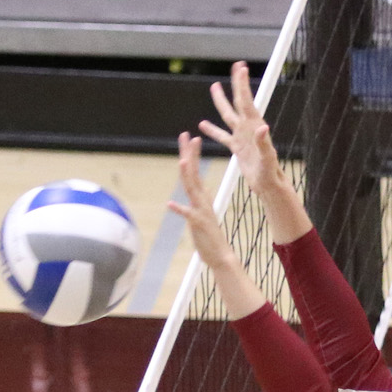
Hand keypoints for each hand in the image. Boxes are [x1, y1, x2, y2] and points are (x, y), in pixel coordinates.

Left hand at [167, 134, 237, 270]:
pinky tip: (170, 204)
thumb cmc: (210, 236)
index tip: (190, 137)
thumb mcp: (204, 212)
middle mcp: (202, 200)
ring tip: (182, 162)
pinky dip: (180, 209)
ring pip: (192, 190)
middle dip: (189, 154)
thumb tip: (203, 188)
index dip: (191, 154)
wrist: (221, 256)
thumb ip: (202, 199)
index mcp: (202, 197)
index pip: (195, 171)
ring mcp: (201, 211)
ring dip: (187, 176)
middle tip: (186, 136)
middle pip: (193, 174)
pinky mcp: (199, 224)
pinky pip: (188, 215)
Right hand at [199, 61, 282, 195]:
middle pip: (238, 101)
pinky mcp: (236, 147)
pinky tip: (202, 124)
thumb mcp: (267, 158)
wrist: (267, 185)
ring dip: (221, 101)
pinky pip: (222, 136)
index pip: (245, 101)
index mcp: (254, 126)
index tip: (240, 67)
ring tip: (214, 86)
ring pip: (227, 115)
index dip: (242, 84)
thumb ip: (264, 143)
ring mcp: (241, 136)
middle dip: (236, 84)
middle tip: (235, 66)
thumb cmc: (270, 172)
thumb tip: (263, 128)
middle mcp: (248, 128)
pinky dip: (212, 130)